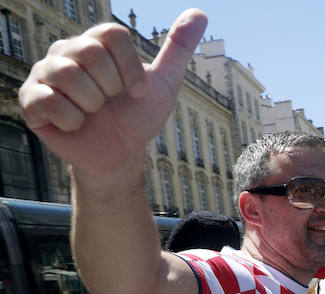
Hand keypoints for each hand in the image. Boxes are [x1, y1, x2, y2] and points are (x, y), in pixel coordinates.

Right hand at [18, 9, 207, 176]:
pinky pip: (49, 101)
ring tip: (94, 113)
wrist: (119, 154)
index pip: (113, 35)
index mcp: (95, 43)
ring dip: (93, 104)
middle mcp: (65, 51)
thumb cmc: (137, 117)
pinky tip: (76, 124)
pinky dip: (73, 120)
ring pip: (69, 75)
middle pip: (91, 53)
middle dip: (112, 87)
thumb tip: (199, 14)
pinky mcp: (31, 101)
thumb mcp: (165, 84)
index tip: (137, 91)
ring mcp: (44, 74)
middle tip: (111, 103)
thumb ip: (178, 48)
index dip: (130, 68)